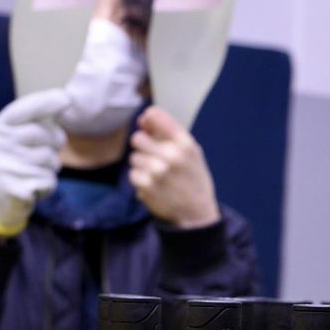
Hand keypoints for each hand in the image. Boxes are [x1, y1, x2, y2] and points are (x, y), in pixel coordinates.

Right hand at [0, 90, 67, 240]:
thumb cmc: (9, 169)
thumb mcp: (10, 143)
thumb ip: (28, 126)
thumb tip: (63, 101)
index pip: (20, 110)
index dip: (44, 102)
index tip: (66, 99)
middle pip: (44, 135)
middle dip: (54, 144)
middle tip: (45, 157)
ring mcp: (5, 166)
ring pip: (51, 160)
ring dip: (49, 170)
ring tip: (31, 176)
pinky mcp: (16, 188)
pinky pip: (50, 181)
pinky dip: (47, 188)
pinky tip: (31, 191)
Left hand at [129, 106, 219, 228]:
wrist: (197, 214)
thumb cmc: (193, 180)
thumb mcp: (192, 153)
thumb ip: (170, 135)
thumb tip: (143, 120)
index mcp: (185, 143)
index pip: (155, 115)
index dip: (148, 120)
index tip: (148, 127)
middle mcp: (171, 155)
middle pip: (138, 137)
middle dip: (143, 146)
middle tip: (154, 157)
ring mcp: (158, 171)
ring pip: (134, 157)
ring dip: (142, 165)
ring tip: (157, 175)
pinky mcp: (147, 186)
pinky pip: (133, 173)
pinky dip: (140, 179)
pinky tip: (153, 185)